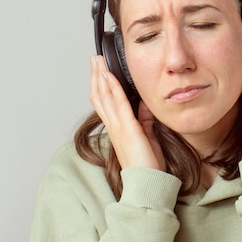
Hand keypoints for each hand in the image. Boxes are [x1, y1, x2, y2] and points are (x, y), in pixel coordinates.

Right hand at [89, 55, 165, 170]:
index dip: (99, 85)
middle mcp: (114, 126)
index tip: (98, 70)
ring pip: (104, 96)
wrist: (147, 182)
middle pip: (99, 95)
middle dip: (96, 75)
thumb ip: (144, 119)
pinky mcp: (127, 128)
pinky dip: (112, 88)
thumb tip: (144, 103)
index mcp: (117, 128)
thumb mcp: (147, 135)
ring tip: (97, 61)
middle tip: (93, 59)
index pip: (104, 102)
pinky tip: (109, 76)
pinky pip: (118, 104)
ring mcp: (118, 127)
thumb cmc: (148, 165)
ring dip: (100, 76)